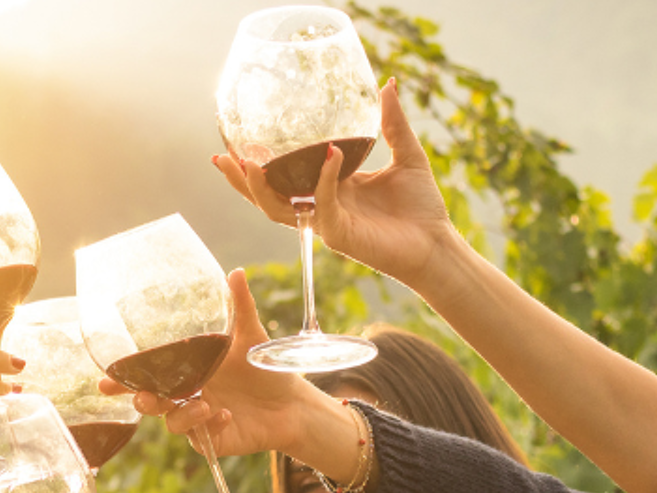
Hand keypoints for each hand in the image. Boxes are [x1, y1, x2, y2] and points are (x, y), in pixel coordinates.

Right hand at [104, 269, 329, 459]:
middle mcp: (188, 396)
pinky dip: (209, 427)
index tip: (105, 380)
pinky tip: (225, 415)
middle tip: (147, 398)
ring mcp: (199, 420)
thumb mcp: (251, 336)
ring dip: (182, 415)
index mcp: (188, 372)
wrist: (293, 404)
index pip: (149, 376)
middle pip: (152, 402)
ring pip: (173, 423)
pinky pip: (200, 439)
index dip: (125, 380)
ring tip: (204, 405)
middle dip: (144, 401)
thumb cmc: (265, 369)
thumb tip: (235, 272)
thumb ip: (240, 307)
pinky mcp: (214, 440)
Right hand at [213, 80, 457, 289]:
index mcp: (332, 188)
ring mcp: (327, 222)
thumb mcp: (407, 155)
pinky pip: (323, 204)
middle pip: (268, 196)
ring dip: (260, 189)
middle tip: (220, 157)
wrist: (436, 244)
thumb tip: (388, 84)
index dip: (262, 162)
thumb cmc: (422, 207)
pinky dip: (323, 179)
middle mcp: (322, 206)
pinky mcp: (340, 235)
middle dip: (241, 180)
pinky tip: (329, 153)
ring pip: (279, 210)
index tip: (240, 141)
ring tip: (248, 163)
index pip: (287, 176)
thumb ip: (393, 123)